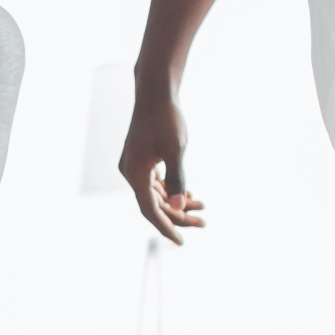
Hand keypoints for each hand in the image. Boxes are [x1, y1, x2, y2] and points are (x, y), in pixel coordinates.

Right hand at [117, 89, 203, 243]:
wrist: (155, 92)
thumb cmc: (166, 118)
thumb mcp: (176, 149)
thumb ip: (177, 179)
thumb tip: (179, 207)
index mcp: (134, 173)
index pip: (150, 210)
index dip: (166, 227)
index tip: (181, 242)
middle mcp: (130, 172)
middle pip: (154, 204)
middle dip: (178, 215)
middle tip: (203, 223)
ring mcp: (135, 166)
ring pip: (156, 194)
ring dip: (177, 203)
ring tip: (202, 208)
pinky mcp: (141, 160)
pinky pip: (155, 183)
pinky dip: (171, 190)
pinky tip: (189, 194)